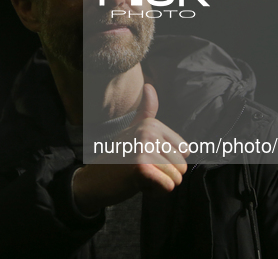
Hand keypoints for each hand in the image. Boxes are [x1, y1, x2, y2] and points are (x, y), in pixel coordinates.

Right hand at [72, 83, 188, 214]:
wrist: (93, 180)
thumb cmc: (117, 158)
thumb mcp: (132, 130)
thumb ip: (146, 110)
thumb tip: (150, 85)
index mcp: (151, 124)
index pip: (184, 152)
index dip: (168, 161)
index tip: (146, 159)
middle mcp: (148, 132)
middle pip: (181, 166)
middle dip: (164, 174)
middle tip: (140, 170)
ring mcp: (143, 148)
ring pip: (175, 178)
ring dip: (158, 184)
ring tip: (138, 176)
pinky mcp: (141, 168)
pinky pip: (167, 187)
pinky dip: (154, 192)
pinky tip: (137, 184)